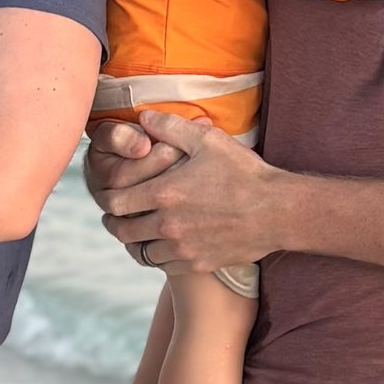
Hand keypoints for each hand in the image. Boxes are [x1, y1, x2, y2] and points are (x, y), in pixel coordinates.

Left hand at [100, 108, 281, 274]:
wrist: (278, 211)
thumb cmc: (243, 171)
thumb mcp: (208, 139)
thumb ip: (170, 127)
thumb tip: (142, 118)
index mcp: (165, 193)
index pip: (115, 201)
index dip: (105, 198)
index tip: (106, 195)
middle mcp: (168, 225)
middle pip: (122, 231)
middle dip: (113, 222)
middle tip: (114, 215)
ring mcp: (183, 249)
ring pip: (141, 252)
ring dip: (134, 241)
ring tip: (136, 231)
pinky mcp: (197, 264)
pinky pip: (163, 266)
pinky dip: (156, 255)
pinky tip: (162, 244)